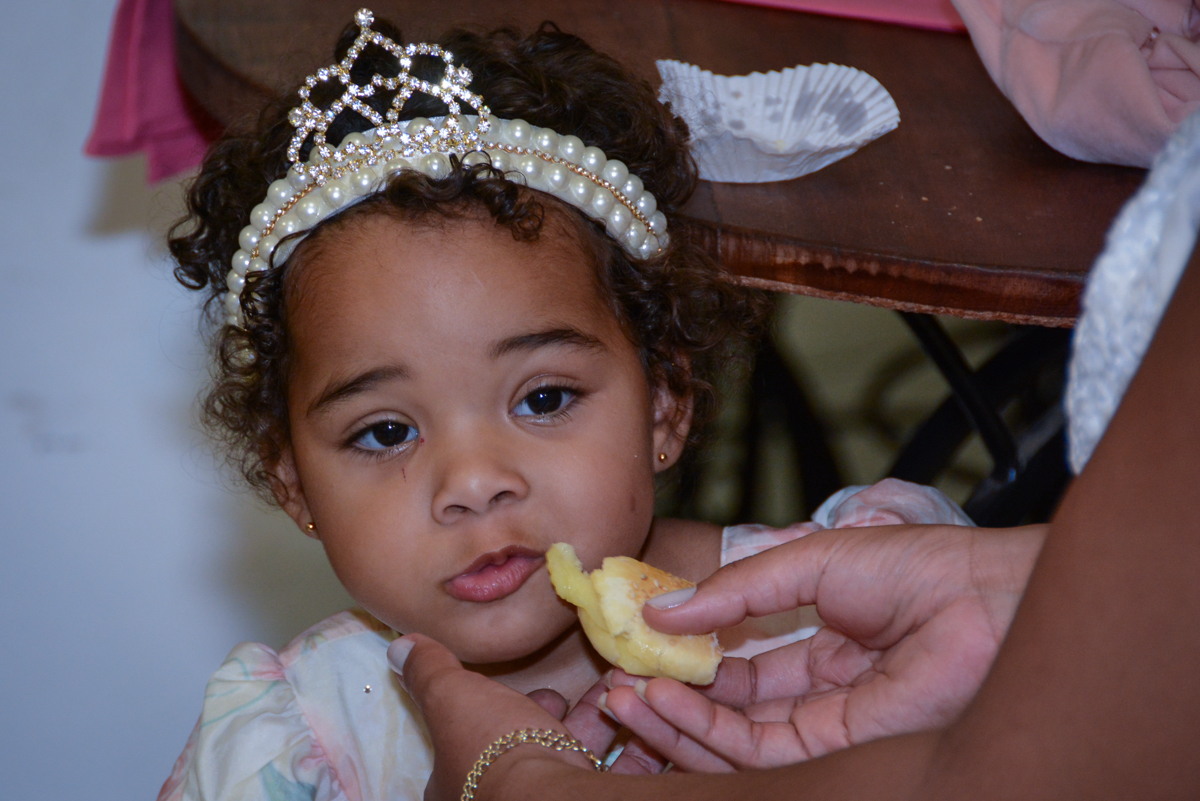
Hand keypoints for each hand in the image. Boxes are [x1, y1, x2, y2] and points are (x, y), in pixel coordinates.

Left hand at [389, 635, 663, 800]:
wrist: (551, 796)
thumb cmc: (494, 747)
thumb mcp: (452, 696)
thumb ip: (430, 671)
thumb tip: (401, 646)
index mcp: (458, 783)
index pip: (478, 743)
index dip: (507, 714)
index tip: (542, 691)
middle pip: (532, 753)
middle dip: (559, 719)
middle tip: (581, 693)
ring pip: (577, 760)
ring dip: (600, 722)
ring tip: (618, 690)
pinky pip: (615, 770)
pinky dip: (633, 740)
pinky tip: (642, 711)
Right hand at [601, 523, 1045, 770]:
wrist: (984, 599)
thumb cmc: (914, 568)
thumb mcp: (806, 561)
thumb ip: (736, 591)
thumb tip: (661, 610)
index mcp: (818, 640)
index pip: (737, 660)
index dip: (685, 655)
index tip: (636, 641)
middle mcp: (817, 690)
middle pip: (726, 706)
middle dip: (668, 696)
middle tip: (614, 680)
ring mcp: (824, 724)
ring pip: (730, 738)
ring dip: (672, 719)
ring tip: (622, 695)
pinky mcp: (832, 751)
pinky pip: (753, 753)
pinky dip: (701, 732)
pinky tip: (664, 702)